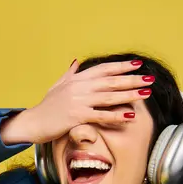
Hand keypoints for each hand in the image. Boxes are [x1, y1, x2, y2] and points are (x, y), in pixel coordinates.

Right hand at [0, 59, 153, 144]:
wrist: (32, 123)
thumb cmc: (45, 107)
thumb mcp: (56, 86)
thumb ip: (69, 73)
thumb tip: (75, 61)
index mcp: (76, 79)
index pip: (103, 69)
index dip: (121, 66)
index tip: (137, 64)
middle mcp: (78, 88)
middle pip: (110, 81)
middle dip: (132, 79)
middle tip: (149, 78)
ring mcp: (78, 102)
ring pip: (109, 97)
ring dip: (129, 95)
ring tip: (146, 93)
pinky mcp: (76, 117)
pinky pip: (101, 116)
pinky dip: (116, 116)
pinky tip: (130, 115)